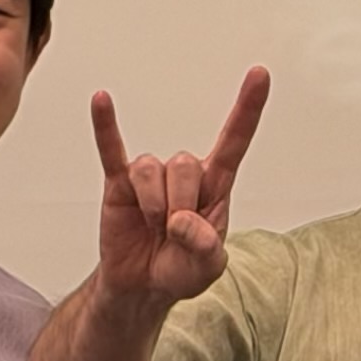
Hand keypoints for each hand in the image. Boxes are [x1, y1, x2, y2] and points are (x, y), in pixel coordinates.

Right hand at [90, 69, 268, 312]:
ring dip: (152, 205)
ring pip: (151, 169)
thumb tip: (182, 221)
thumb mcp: (208, 269)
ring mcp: (151, 176)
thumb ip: (206, 247)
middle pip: (185, 164)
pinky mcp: (119, 184)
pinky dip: (105, 126)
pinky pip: (111, 150)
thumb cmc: (181, 270)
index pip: (235, 140)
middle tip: (173, 234)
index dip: (247, 108)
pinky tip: (100, 100)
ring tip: (152, 228)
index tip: (260, 74)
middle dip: (179, 205)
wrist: (143, 287)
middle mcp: (185, 174)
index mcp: (215, 185)